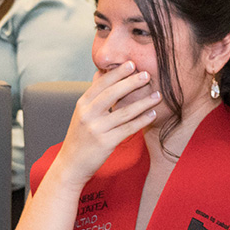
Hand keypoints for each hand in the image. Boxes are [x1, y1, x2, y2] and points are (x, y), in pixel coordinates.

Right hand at [53, 61, 160, 182]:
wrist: (71, 165)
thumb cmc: (80, 137)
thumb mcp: (81, 113)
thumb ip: (92, 95)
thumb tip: (100, 72)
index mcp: (82, 104)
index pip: (101, 84)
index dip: (117, 73)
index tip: (131, 63)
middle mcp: (87, 114)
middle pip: (112, 94)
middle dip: (131, 82)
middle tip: (147, 74)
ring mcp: (96, 129)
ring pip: (124, 112)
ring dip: (143, 102)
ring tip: (158, 95)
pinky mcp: (105, 143)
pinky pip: (128, 129)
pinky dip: (142, 120)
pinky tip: (153, 114)